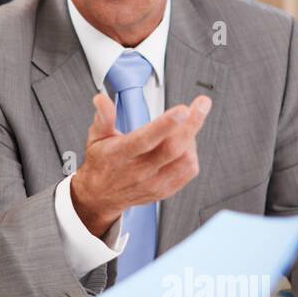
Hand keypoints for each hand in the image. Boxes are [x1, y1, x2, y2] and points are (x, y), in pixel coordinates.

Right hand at [70, 92, 211, 235]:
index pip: (145, 139)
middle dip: (192, 124)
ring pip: (185, 160)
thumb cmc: (101, 164)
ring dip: (192, 138)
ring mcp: (154, 182)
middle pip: (173, 148)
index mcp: (120, 155)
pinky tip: (185, 144)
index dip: (166, 124)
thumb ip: (103, 117)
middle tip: (201, 105)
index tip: (182, 110)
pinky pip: (188, 172)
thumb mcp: (95, 138)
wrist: (101, 195)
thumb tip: (102, 100)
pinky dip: (192, 154)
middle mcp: (139, 170)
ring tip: (187, 125)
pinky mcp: (165, 190)